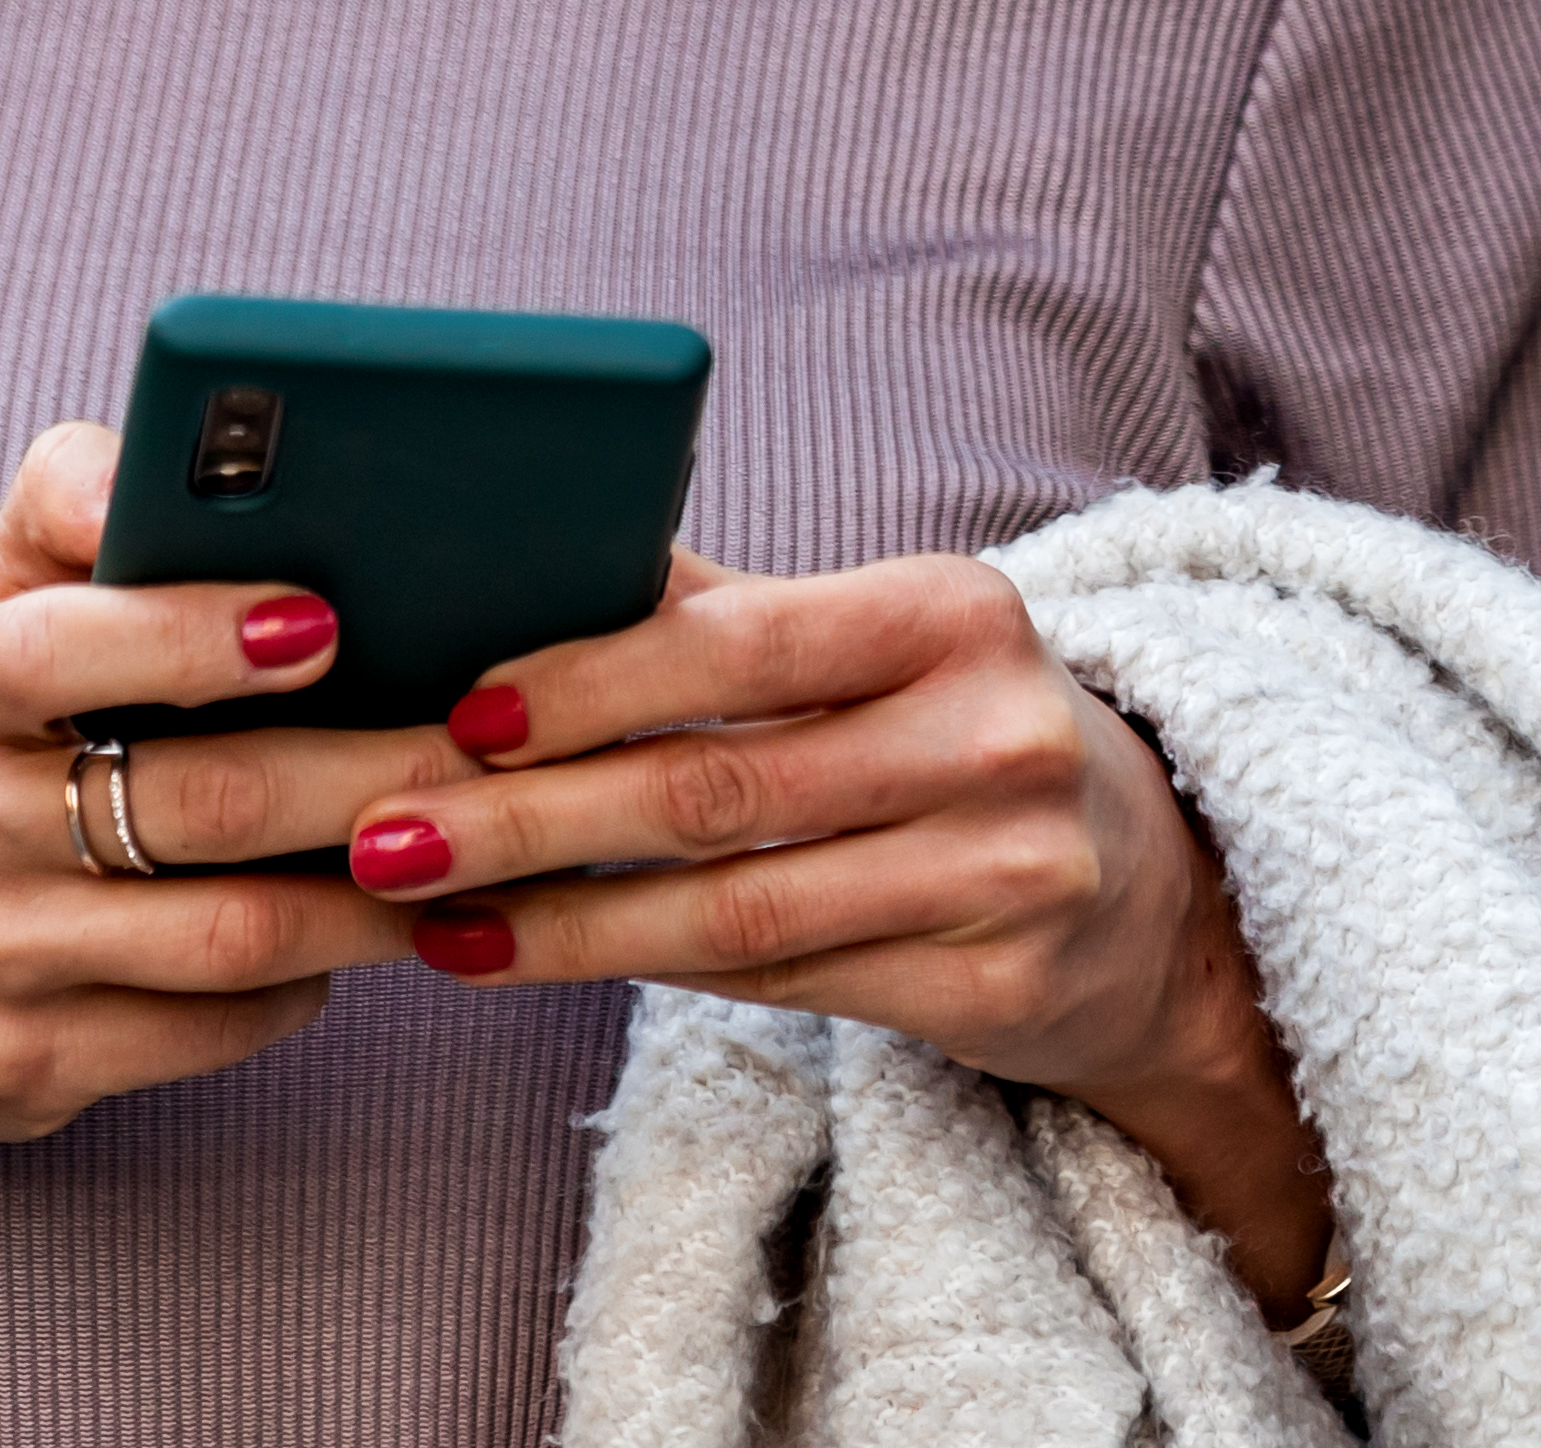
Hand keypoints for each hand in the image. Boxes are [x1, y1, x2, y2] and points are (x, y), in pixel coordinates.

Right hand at [0, 419, 449, 1152]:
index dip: (195, 636)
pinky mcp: (25, 1064)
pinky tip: (364, 933)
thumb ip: (68, 500)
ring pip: (232, 932)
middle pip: (201, 801)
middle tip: (484, 745)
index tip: (321, 622)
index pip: (59, 647)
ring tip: (464, 841)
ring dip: (372, 892)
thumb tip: (162, 455)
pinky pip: (213, 1025)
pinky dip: (311, 982)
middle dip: (368, 771)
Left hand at [342, 550, 1332, 1307]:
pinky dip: (647, 976)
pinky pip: (780, 987)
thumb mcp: (884, 644)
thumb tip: (539, 549)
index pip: (746, 646)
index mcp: (957, 613)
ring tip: (434, 922)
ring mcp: (1004, 875)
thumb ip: (729, 610)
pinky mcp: (992, 990)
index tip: (460, 710)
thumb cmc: (962, 735)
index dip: (594, 679)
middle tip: (386, 837)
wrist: (1154, 892)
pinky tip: (545, 962)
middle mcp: (994, 739)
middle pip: (718, 791)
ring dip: (562, 922)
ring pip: (735, 912)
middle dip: (530, 817)